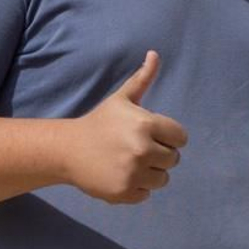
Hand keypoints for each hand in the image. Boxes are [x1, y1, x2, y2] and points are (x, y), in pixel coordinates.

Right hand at [64, 51, 187, 203]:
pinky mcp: (124, 192)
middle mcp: (142, 149)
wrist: (68, 150)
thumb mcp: (122, 99)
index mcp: (146, 124)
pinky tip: (121, 175)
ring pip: (163, 178)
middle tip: (137, 149)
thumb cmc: (100, 122)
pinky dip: (137, 188)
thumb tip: (155, 54)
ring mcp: (133, 173)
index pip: (181, 137)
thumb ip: (142, 79)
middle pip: (174, 159)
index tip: (151, 135)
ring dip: (151, 173)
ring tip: (130, 163)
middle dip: (160, 154)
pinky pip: (147, 194)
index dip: (168, 136)